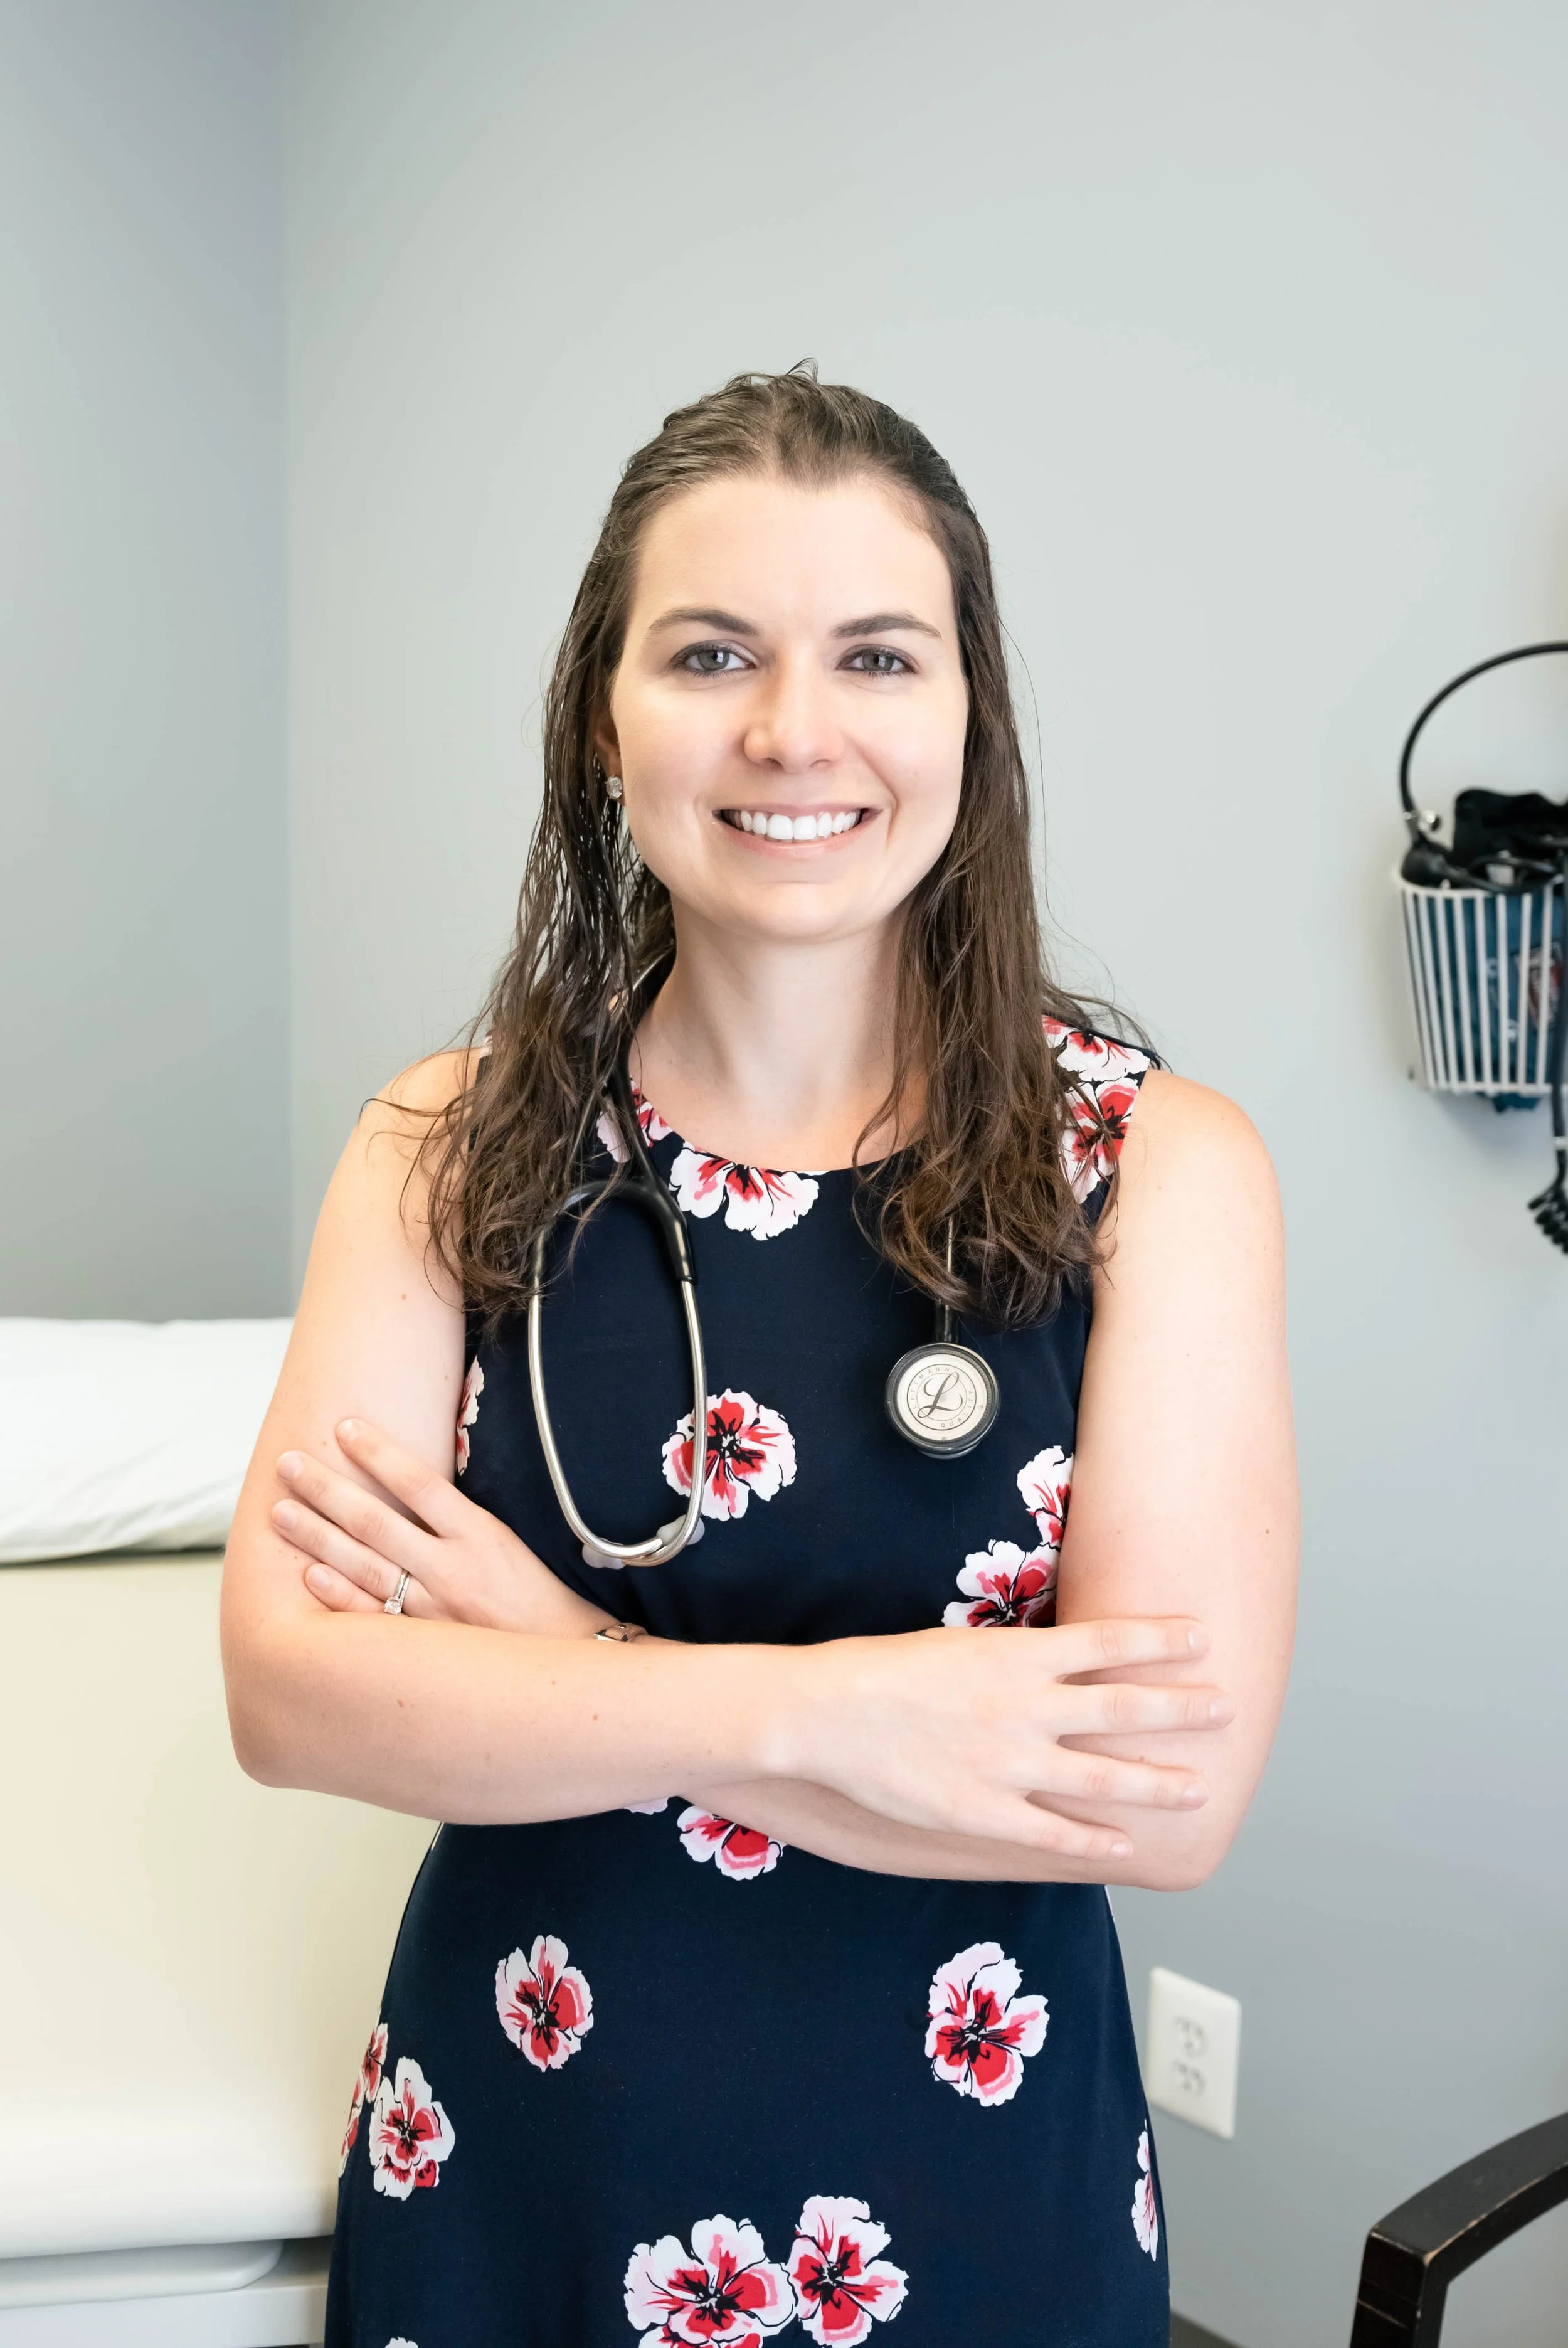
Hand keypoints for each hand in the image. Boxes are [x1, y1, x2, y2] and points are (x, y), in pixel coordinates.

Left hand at [272, 1418, 608, 1637]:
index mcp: (481, 1534)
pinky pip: (373, 1617)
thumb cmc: (535, 1593)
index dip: (378, 1452)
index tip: (343, 1426)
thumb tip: (405, 1479)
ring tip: (280, 1512)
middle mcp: (454, 1569)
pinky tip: (308, 1576)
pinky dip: (339, 1596)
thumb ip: (457, 1516)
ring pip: (365, 1566)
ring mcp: (435, 1610)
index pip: (419, 1482)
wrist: (565, 1657)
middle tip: (288, 1463)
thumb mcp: (508, 1541)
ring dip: (318, 1537)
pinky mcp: (425, 1645)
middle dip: (327, 1489)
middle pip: (377, 1521)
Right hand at [768, 1618, 1233, 1860]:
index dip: (1161, 1639)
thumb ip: (1013, 1657)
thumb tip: (1058, 1658)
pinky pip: (1054, 1833)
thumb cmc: (883, 1670)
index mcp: (1016, 1656)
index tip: (1202, 1635)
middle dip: (1181, 1709)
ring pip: (1104, 1776)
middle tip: (1226, 1707)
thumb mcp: (958, 1644)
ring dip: (1157, 1782)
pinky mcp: (984, 1811)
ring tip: (1198, 1787)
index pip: (1109, 1642)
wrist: (827, 1712)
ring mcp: (1009, 1764)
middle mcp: (1026, 1708)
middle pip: (1123, 1708)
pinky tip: (1124, 1846)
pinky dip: (1095, 1841)